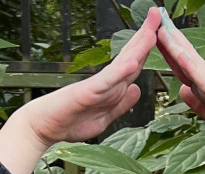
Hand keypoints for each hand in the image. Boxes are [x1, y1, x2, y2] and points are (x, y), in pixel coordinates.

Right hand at [0, 7, 161, 173]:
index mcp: (113, 87)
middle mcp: (107, 82)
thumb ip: (121, 103)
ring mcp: (98, 85)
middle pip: (131, 55)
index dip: (148, 47)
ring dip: (138, 46)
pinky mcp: (87, 92)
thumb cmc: (70, 121)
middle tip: (158, 14)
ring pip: (123, 63)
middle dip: (146, 35)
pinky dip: (120, 72)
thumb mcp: (105, 116)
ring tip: (152, 29)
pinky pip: (107, 81)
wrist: (43, 128)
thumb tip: (136, 88)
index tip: (161, 31)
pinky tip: (133, 61)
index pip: (134, 63)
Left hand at [154, 9, 204, 173]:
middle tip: (156, 20)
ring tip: (163, 27)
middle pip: (186, 58)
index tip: (156, 36)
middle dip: (170, 40)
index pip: (183, 66)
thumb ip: (198, 103)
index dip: (169, 51)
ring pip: (192, 62)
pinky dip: (190, 65)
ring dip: (177, 45)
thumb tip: (184, 90)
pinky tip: (179, 53)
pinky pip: (202, 78)